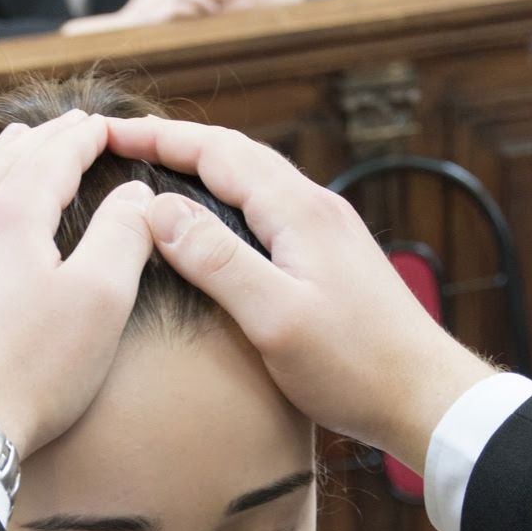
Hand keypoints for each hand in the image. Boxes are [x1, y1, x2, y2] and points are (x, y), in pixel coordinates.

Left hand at [0, 110, 154, 454]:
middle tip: (69, 127)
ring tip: (14, 147)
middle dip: (43, 139)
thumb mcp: (100, 302)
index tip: (106, 124)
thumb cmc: (29, 372)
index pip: (54, 154)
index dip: (85, 135)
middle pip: (5, 161)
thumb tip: (135, 191)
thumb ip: (123, 235)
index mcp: (11, 215)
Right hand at [105, 116, 496, 471]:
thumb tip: (157, 209)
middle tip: (120, 144)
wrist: (425, 397)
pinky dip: (226, 201)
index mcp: (299, 211)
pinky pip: (267, 209)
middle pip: (236, 154)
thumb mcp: (275, 318)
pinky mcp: (330, 258)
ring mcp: (327, 231)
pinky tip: (209, 225)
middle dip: (174, 143)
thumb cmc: (355, 367)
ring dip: (201, 168)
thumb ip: (216, 260)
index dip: (158, 137)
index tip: (106, 132)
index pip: (217, 151)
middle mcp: (316, 207)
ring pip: (253, 180)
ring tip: (154, 173)